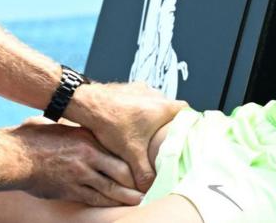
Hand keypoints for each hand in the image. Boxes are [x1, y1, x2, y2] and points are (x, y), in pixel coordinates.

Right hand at [11, 119, 142, 206]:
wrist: (17, 156)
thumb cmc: (39, 140)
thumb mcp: (68, 131)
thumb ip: (86, 138)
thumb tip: (98, 139)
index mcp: (89, 140)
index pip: (120, 154)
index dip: (134, 164)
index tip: (143, 169)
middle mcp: (88, 158)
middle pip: (121, 174)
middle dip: (135, 184)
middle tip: (148, 189)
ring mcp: (79, 176)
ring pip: (110, 191)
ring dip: (126, 198)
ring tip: (139, 201)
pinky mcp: (70, 190)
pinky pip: (94, 199)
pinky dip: (107, 204)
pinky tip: (115, 206)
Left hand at [69, 82, 186, 191]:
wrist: (87, 104)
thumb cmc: (111, 123)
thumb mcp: (130, 152)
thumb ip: (143, 172)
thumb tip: (150, 187)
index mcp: (162, 107)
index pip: (187, 110)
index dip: (188, 121)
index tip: (185, 131)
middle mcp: (155, 95)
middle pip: (170, 109)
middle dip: (167, 123)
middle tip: (162, 138)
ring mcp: (140, 89)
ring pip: (154, 104)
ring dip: (151, 116)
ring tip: (144, 132)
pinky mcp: (127, 89)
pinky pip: (139, 100)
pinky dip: (137, 110)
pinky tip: (128, 123)